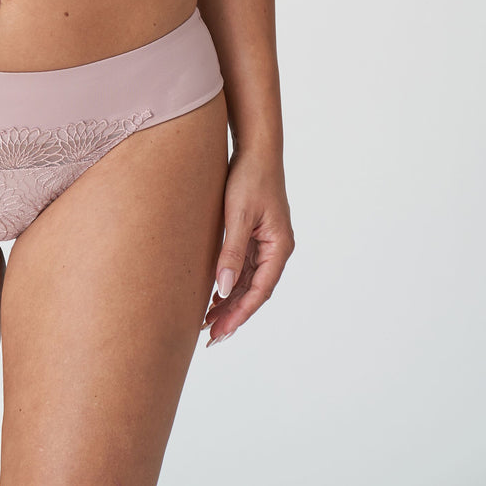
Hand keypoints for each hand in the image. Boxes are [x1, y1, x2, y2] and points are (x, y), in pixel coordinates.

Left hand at [202, 147, 294, 346]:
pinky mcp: (254, 235)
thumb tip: (222, 289)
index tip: (221, 332)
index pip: (260, 291)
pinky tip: (213, 295)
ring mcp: (265, 243)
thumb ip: (231, 252)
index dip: (240, 314)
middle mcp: (275, 249)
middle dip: (233, 315)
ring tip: (206, 323)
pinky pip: (242, 268)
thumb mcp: (237, 215)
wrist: (255, 148)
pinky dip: (229, 283)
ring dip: (229, 302)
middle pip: (254, 291)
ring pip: (247, 282)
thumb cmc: (250, 177)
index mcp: (279, 246)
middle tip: (210, 338)